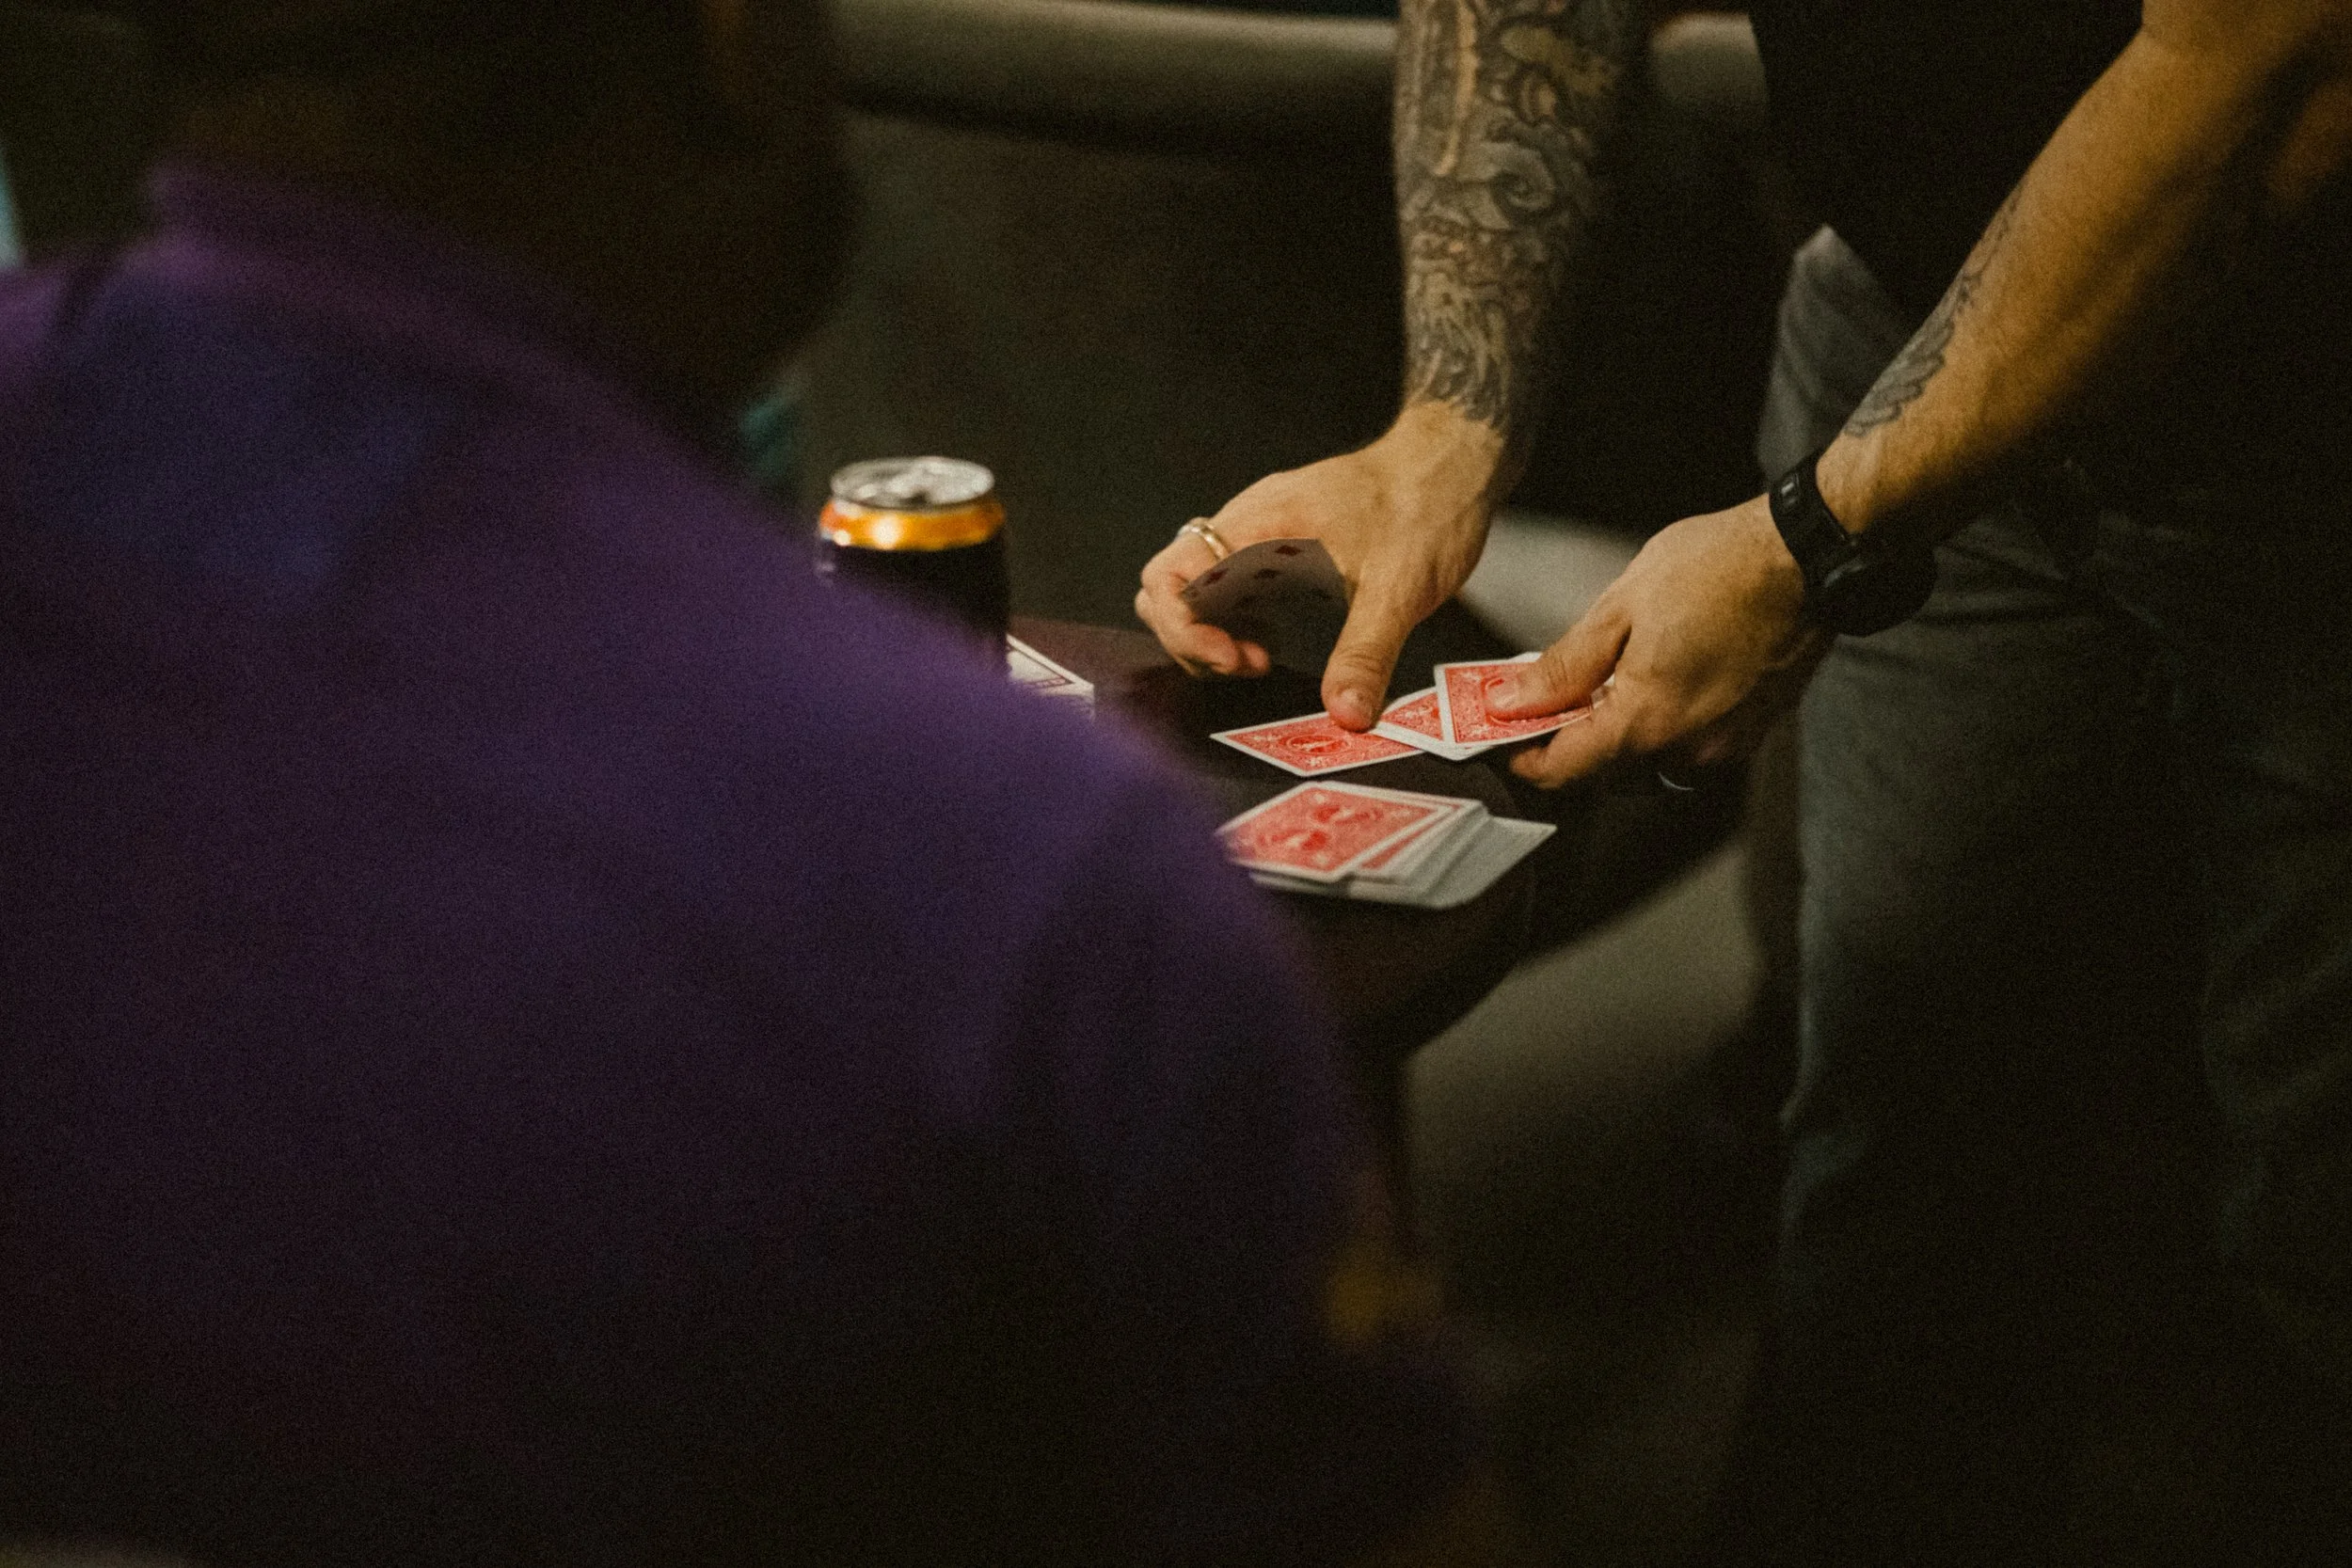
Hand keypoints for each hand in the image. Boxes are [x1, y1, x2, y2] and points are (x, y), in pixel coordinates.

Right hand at [1135, 404, 1502, 729]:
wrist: (1452, 460)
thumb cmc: (1427, 506)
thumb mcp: (1400, 589)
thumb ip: (1366, 653)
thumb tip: (1344, 712)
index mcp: (1261, 524)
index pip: (1172, 574)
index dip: (1187, 629)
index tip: (1235, 660)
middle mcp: (1248, 523)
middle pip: (1169, 584)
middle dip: (1192, 638)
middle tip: (1248, 665)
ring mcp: (1258, 531)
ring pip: (1193, 585)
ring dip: (1211, 632)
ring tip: (1259, 659)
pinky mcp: (1276, 542)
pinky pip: (1226, 582)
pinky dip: (1233, 620)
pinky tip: (1272, 641)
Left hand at [1489, 494, 1829, 787]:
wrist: (1808, 557)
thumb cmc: (1719, 569)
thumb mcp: (1621, 607)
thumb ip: (1563, 667)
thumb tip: (1512, 702)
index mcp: (1647, 723)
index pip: (1565, 771)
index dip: (1524, 758)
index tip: (1504, 735)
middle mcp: (1687, 751)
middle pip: (1606, 775)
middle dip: (1573, 745)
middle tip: (1552, 699)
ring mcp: (1725, 747)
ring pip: (1649, 768)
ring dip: (1620, 741)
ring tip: (1608, 686)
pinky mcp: (1750, 734)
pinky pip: (1689, 752)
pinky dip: (1662, 730)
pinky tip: (1656, 684)